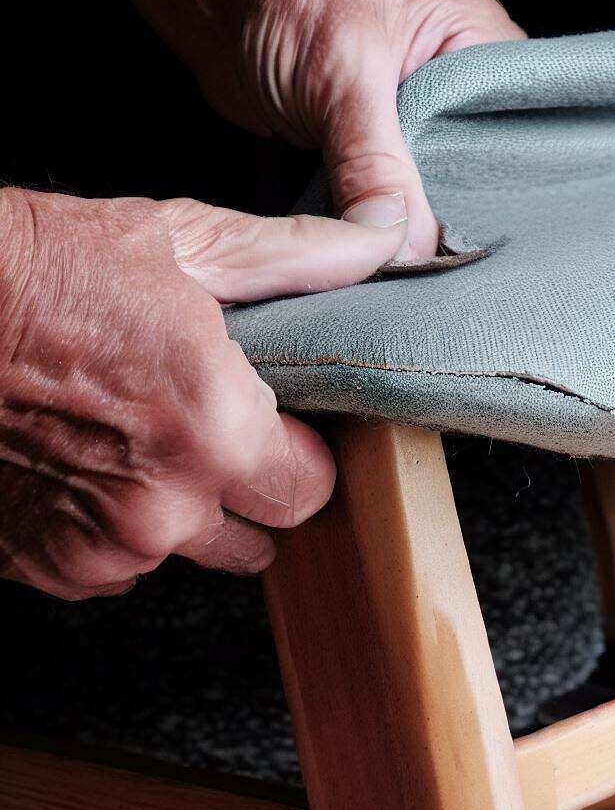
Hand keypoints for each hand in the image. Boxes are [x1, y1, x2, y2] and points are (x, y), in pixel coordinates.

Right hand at [0, 187, 406, 599]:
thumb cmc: (40, 265)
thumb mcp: (179, 242)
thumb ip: (296, 258)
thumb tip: (379, 244)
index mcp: (215, 427)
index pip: (314, 491)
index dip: (301, 456)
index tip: (280, 429)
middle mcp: (166, 505)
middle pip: (262, 538)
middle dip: (251, 492)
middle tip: (211, 430)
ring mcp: (101, 547)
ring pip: (188, 554)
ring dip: (180, 512)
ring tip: (137, 439)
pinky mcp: (47, 566)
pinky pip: (119, 567)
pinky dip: (115, 529)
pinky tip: (88, 466)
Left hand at [100, 0, 525, 259]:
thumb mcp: (344, 76)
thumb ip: (377, 163)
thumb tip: (401, 244)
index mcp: (477, 44)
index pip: (515, 132)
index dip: (501, 192)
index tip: (476, 242)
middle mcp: (452, 85)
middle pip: (474, 174)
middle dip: (450, 217)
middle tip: (435, 263)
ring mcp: (411, 120)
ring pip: (426, 192)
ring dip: (406, 225)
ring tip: (404, 261)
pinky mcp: (370, 148)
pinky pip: (385, 198)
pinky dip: (373, 222)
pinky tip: (372, 247)